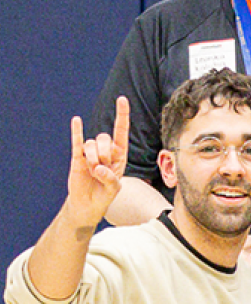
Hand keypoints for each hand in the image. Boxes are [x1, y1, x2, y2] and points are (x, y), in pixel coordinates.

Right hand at [65, 99, 128, 224]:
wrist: (88, 204)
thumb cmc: (105, 195)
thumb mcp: (114, 189)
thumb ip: (110, 179)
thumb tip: (98, 169)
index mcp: (119, 155)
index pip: (121, 132)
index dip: (122, 115)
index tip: (122, 99)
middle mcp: (105, 151)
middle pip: (105, 138)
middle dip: (104, 154)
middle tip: (101, 169)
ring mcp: (90, 153)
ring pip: (91, 144)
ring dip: (93, 158)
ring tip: (93, 171)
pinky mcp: (77, 158)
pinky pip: (77, 142)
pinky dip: (77, 131)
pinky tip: (76, 120)